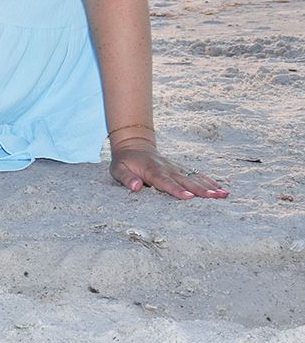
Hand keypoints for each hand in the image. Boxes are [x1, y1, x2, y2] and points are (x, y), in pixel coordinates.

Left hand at [109, 142, 228, 199]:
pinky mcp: (181, 169)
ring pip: (195, 178)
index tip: (189, 196)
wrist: (134, 145)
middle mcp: (168, 170)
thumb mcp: (117, 169)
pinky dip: (210, 182)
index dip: (177, 189)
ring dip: (210, 186)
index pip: (165, 182)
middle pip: (186, 181)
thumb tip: (136, 187)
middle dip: (201, 189)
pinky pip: (197, 176)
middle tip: (216, 197)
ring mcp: (176, 169)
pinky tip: (222, 190)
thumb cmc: (125, 161)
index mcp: (152, 171)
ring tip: (224, 194)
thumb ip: (126, 178)